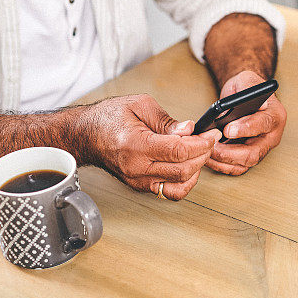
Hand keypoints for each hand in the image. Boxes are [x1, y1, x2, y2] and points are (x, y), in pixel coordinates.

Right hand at [81, 95, 216, 199]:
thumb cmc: (108, 118)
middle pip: (184, 170)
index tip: (211, 135)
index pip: (179, 151)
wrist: (85, 135)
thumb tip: (189, 129)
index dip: (202, 143)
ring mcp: (138, 181)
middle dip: (203, 155)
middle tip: (209, 141)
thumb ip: (167, 120)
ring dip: (197, 170)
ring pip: (180, 185)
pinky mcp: (140, 186)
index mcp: (136, 145)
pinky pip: (170, 192)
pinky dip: (185, 181)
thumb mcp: (139, 105)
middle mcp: (136, 168)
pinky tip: (188, 166)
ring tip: (199, 153)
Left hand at [199, 70, 286, 175]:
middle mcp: (271, 135)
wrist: (246, 97)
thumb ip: (245, 88)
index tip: (227, 129)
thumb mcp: (246, 79)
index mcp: (275, 115)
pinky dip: (222, 165)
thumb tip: (238, 103)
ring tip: (206, 152)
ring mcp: (261, 148)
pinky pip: (237, 167)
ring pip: (244, 163)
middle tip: (212, 147)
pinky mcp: (250, 155)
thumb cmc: (247, 88)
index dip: (246, 128)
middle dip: (230, 153)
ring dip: (223, 161)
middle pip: (254, 152)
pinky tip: (208, 157)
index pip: (264, 124)